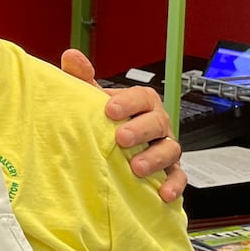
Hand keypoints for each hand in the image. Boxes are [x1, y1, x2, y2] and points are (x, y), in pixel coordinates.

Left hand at [60, 49, 185, 203]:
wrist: (113, 149)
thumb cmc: (107, 121)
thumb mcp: (93, 100)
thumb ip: (83, 79)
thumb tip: (71, 57)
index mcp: (141, 104)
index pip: (143, 96)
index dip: (129, 102)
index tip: (110, 109)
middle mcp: (157, 125)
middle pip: (158, 122)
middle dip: (141, 130)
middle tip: (121, 138)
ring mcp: (164, 148)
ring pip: (170, 150)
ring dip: (155, 158)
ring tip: (137, 168)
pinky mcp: (169, 171)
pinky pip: (178, 177)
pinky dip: (173, 185)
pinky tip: (162, 194)